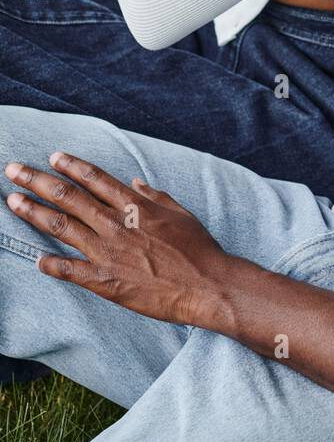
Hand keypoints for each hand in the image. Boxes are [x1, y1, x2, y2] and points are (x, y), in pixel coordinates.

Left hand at [3, 152, 230, 325]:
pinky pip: (69, 270)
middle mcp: (115, 223)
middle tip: (14, 170)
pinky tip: (36, 259)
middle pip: (67, 196)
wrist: (206, 284)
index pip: (94, 178)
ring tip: (12, 201)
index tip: (52, 157)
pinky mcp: (104, 280)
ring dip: (33, 212)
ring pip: (61, 226)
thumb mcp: (180, 212)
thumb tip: (136, 182)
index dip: (71, 165)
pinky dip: (50, 264)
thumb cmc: (197, 248)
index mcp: (134, 205)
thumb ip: (154, 196)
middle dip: (37, 181)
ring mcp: (107, 251)